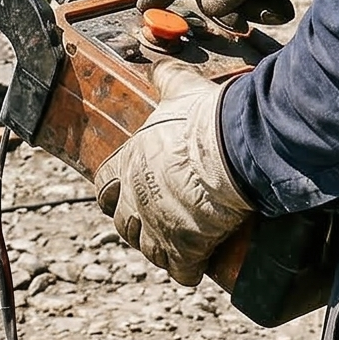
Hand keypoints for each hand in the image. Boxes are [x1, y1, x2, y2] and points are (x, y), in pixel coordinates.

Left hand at [93, 60, 253, 285]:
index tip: (120, 195)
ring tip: (174, 248)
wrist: (233, 150)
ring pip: (149, 249)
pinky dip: (186, 272)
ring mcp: (158, 226)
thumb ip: (167, 78)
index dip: (112, 192)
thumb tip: (161, 67)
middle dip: (135, 225)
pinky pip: (180, 271)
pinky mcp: (184, 248)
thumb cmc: (205, 120)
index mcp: (131, 163)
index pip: (105, 185)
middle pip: (123, 223)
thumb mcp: (180, 91)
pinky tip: (194, 270)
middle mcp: (137, 197)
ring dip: (159, 250)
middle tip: (153, 223)